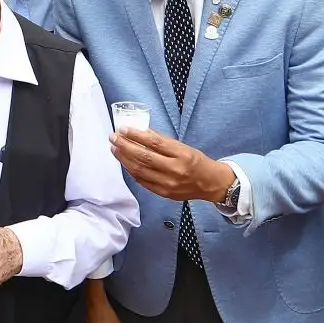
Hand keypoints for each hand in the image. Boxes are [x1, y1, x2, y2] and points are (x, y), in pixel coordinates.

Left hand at [112, 127, 232, 203]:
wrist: (210, 183)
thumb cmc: (195, 161)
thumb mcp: (183, 146)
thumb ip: (162, 141)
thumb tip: (140, 131)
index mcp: (182, 154)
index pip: (155, 143)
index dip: (136, 135)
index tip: (123, 129)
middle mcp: (175, 169)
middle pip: (143, 157)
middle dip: (125, 146)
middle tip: (113, 138)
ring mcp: (168, 183)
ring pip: (140, 170)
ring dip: (124, 158)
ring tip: (115, 148)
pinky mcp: (164, 193)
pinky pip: (142, 181)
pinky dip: (131, 171)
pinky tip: (125, 162)